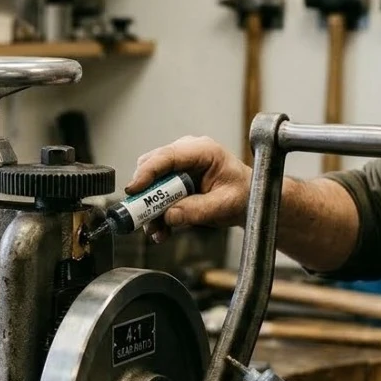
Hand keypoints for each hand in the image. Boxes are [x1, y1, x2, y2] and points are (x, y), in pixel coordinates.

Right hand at [125, 136, 251, 243]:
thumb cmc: (242, 195)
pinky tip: (161, 230)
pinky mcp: (174, 182)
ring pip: (151, 183)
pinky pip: (156, 196)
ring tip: (155, 229)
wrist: (247, 202)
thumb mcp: (223, 205)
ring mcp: (179, 168)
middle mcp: (186, 155)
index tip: (134, 190)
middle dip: (144, 193)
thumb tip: (169, 215)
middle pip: (152, 167)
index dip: (147, 172)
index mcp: (202, 151)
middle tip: (142, 215)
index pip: (167, 156)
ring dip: (149, 208)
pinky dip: (156, 214)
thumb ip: (197, 210)